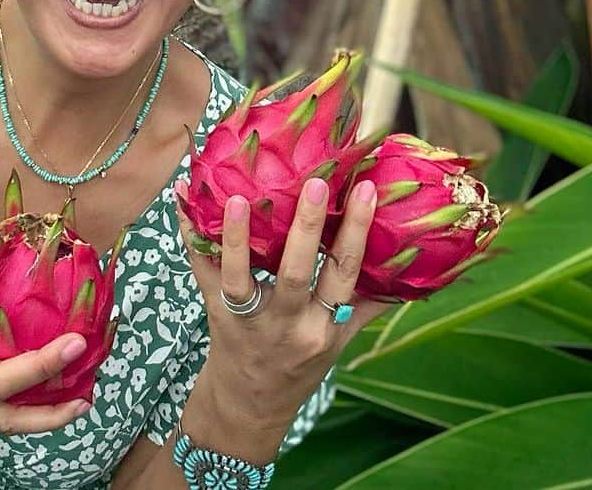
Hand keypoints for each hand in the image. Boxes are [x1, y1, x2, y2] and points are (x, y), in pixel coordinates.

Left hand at [177, 177, 387, 429]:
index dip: (357, 231)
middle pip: (297, 273)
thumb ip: (368, 303)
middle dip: (307, 228)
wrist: (248, 409)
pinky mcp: (212, 313)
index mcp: (323, 327)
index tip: (366, 187)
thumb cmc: (299, 367)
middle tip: (316, 181)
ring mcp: (246, 320)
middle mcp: (286, 325)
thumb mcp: (339, 342)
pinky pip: (199, 272)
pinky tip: (183, 197)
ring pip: (241, 278)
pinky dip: (190, 234)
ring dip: (238, 237)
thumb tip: (407, 261)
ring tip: (242, 197)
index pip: (345, 274)